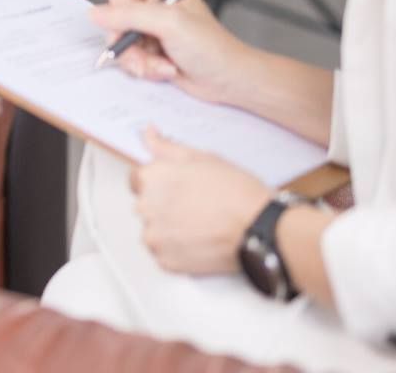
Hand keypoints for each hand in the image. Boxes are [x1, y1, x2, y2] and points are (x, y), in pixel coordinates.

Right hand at [92, 0, 256, 104]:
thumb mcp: (170, 24)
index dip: (121, 12)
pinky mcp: (152, 49)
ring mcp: (152, 29)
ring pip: (120, 43)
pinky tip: (166, 69)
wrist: (229, 80)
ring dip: (139, 60)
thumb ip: (130, 15)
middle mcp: (154, 4)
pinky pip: (130, 58)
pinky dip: (145, 68)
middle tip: (148, 54)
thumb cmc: (212, 48)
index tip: (138, 28)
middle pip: (115, 20)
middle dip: (130, 44)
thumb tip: (95, 13)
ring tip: (162, 65)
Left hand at [131, 127, 270, 275]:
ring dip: (170, 229)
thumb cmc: (236, 192)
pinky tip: (200, 241)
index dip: (159, 183)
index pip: (137, 179)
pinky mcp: (165, 261)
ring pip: (154, 230)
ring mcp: (154, 237)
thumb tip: (148, 133)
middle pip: (146, 205)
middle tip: (195, 205)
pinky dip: (178, 250)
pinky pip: (164, 253)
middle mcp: (145, 207)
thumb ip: (166, 146)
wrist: (258, 229)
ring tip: (201, 224)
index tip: (176, 188)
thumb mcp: (201, 157)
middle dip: (164, 205)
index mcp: (151, 178)